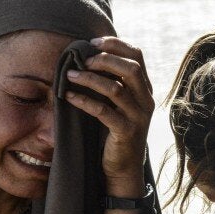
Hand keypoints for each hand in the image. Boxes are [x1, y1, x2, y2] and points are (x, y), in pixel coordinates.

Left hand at [65, 37, 152, 213]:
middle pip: (130, 68)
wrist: (122, 170)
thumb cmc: (114, 133)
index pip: (137, 56)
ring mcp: (138, 117)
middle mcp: (146, 101)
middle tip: (81, 60)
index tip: (92, 42)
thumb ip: (113, 83)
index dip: (115, 45)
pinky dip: (83, 101)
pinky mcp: (125, 133)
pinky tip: (69, 97)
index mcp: (145, 90)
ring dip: (89, 78)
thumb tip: (87, 57)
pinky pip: (103, 111)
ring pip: (115, 88)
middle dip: (103, 59)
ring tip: (69, 75)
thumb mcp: (118, 105)